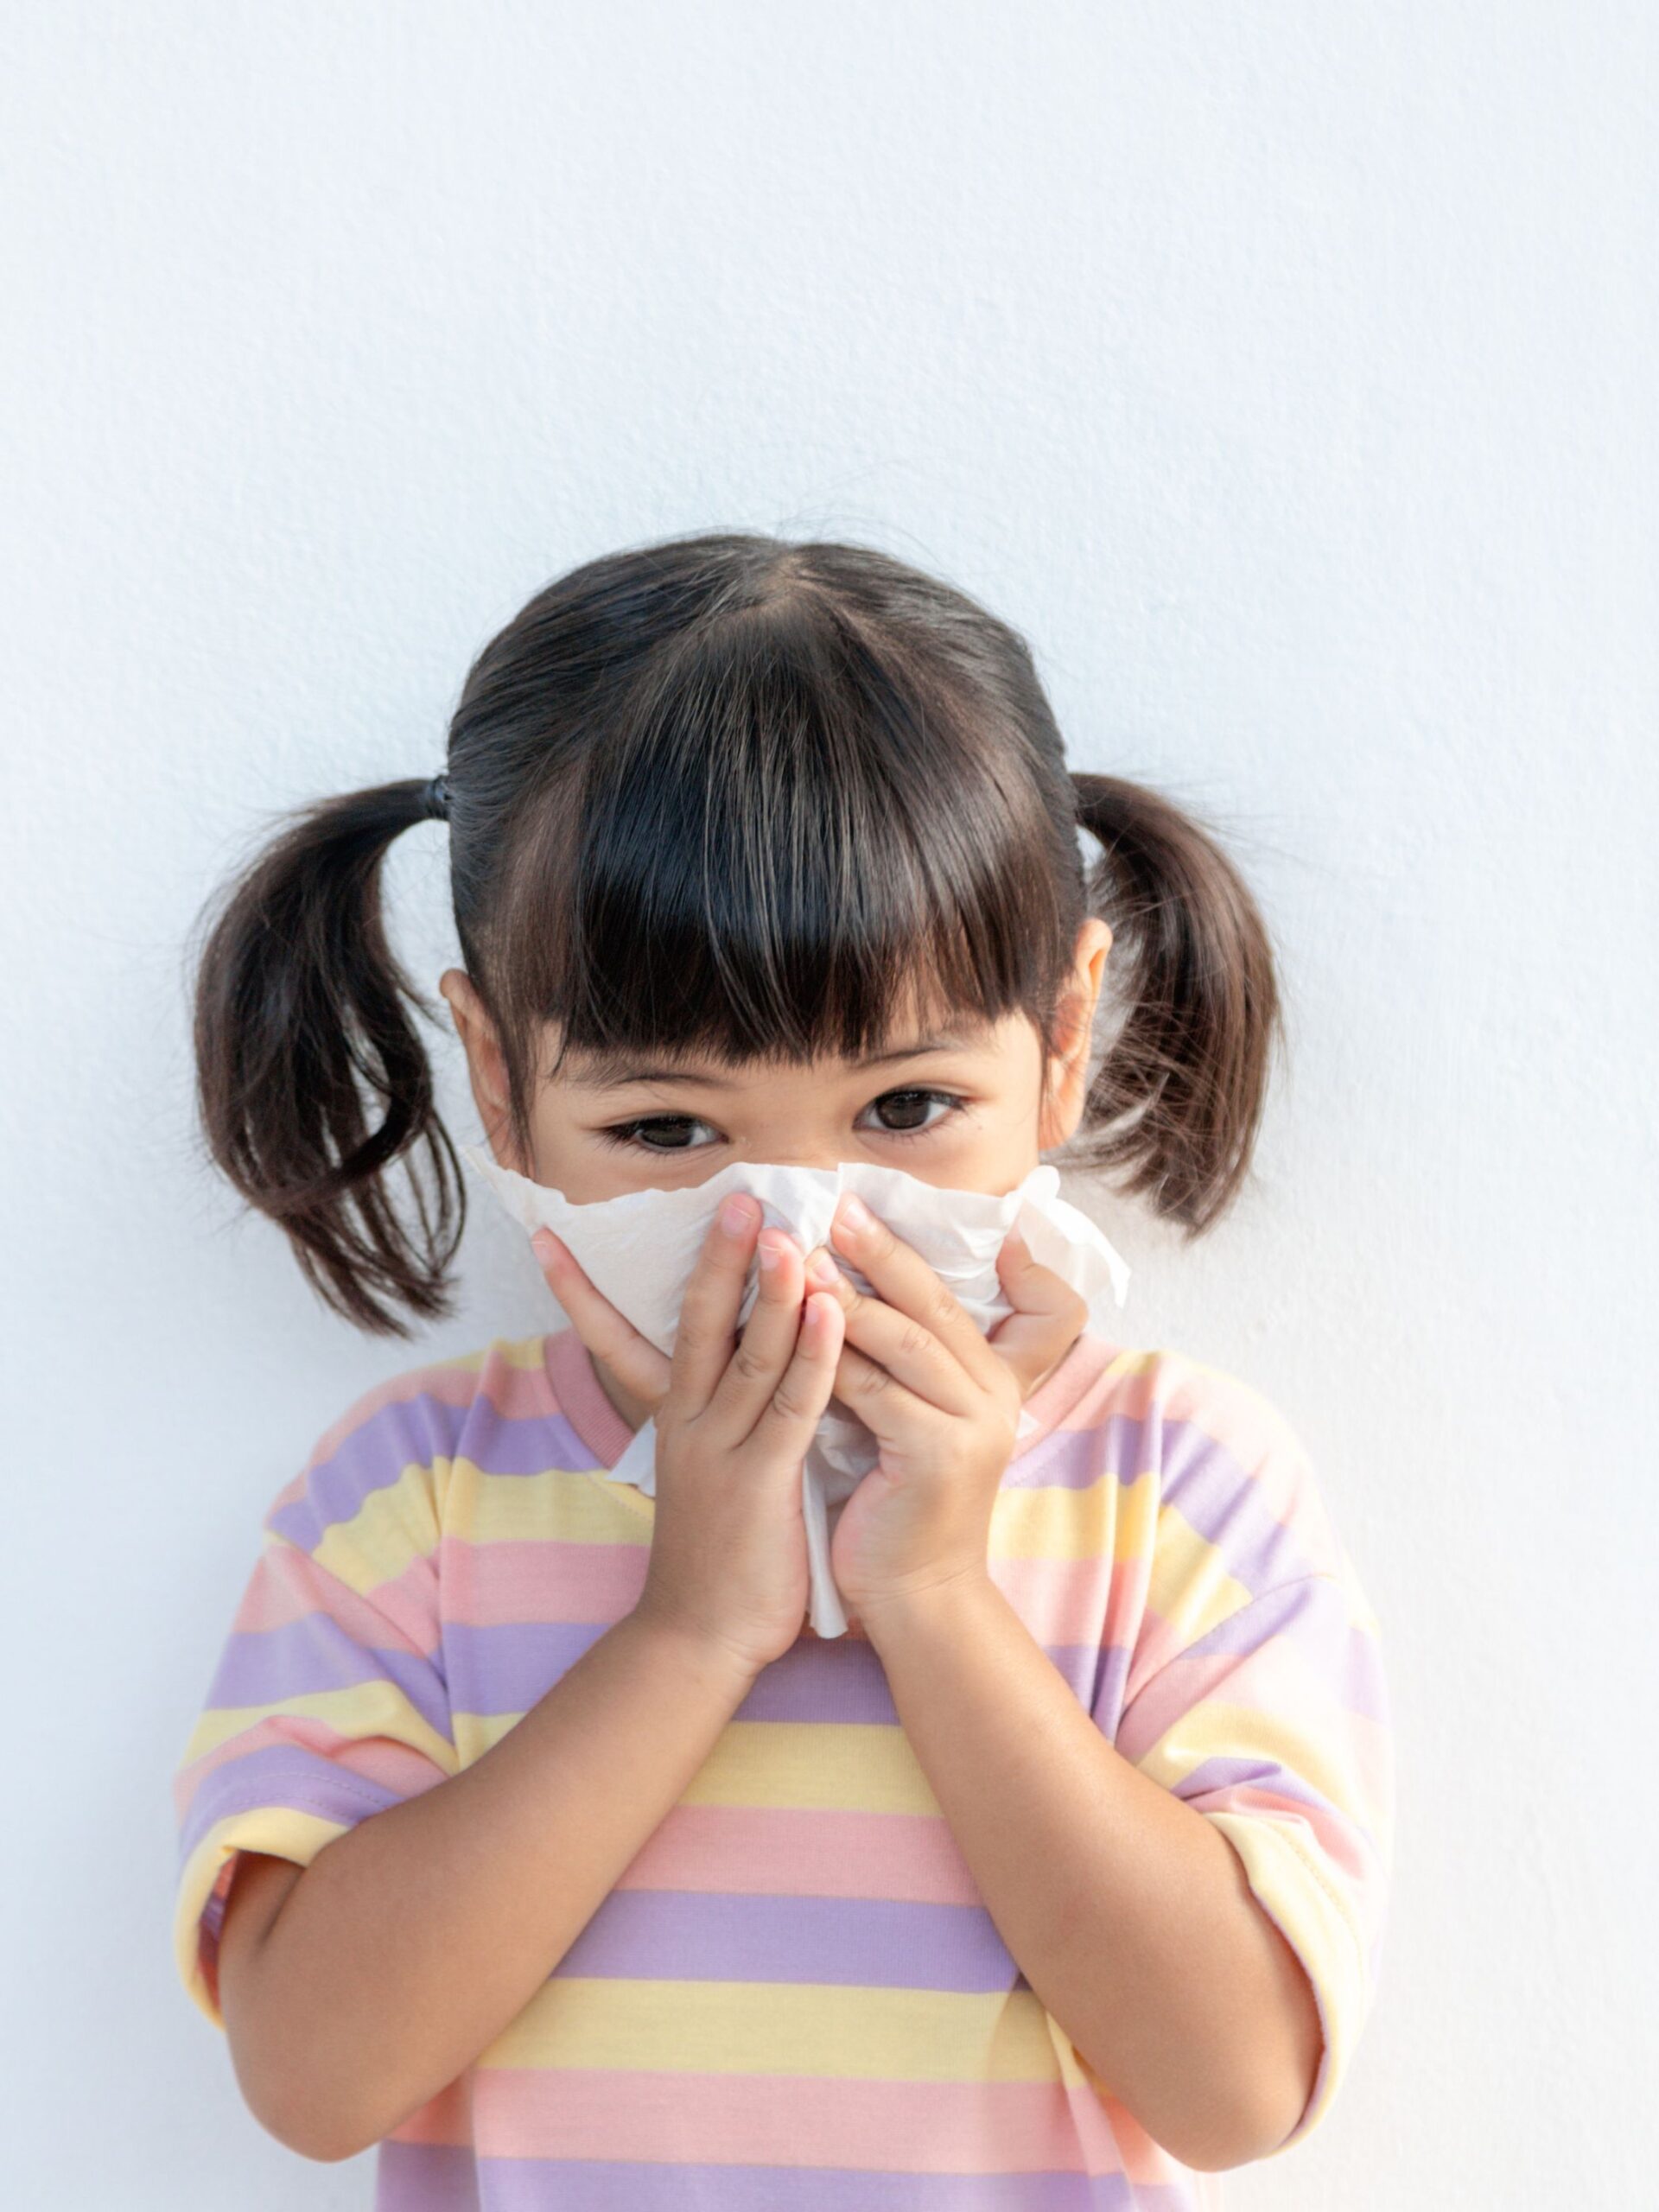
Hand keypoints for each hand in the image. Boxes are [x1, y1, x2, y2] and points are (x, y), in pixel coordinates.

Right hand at [531, 1202, 845, 1676]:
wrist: (697, 1639)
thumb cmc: (713, 1554)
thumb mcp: (701, 1471)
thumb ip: (712, 1416)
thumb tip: (726, 1364)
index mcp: (672, 1418)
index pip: (618, 1336)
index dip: (582, 1289)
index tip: (552, 1235)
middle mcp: (688, 1423)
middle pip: (697, 1323)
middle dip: (717, 1258)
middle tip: (735, 1194)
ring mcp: (722, 1450)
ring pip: (748, 1354)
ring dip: (770, 1290)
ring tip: (787, 1231)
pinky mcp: (762, 1481)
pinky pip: (792, 1405)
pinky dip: (813, 1354)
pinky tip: (830, 1311)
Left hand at [813, 1195, 1088, 1621]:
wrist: (914, 1598)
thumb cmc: (894, 1505)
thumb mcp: (905, 1420)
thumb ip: (892, 1364)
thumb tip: (838, 1293)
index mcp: (986, 1378)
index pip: (943, 1297)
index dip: (899, 1250)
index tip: (853, 1204)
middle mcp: (990, 1395)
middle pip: (931, 1304)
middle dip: (879, 1251)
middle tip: (831, 1207)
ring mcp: (972, 1425)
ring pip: (904, 1341)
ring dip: (849, 1295)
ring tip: (802, 1255)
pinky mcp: (940, 1456)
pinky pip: (878, 1393)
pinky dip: (834, 1359)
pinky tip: (797, 1329)